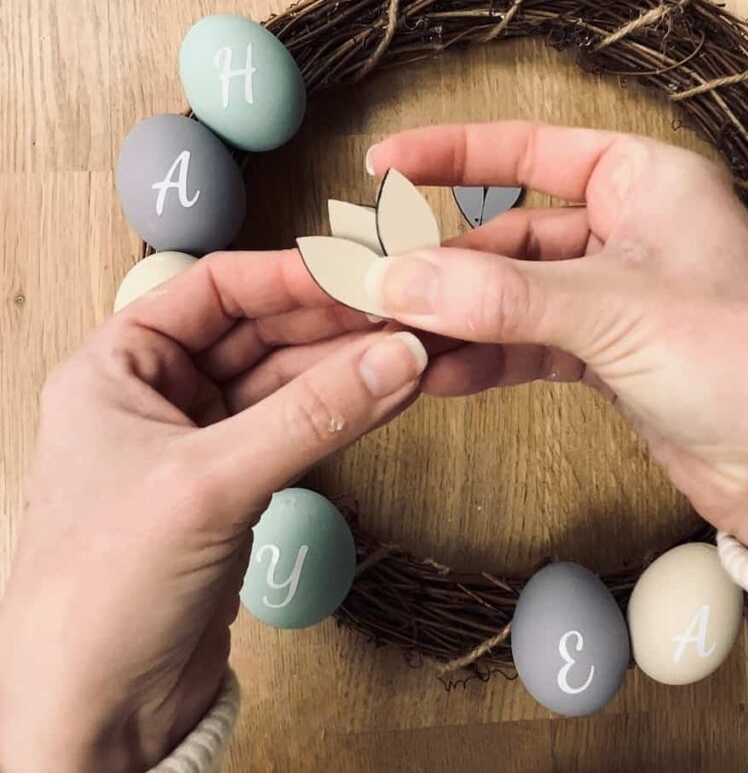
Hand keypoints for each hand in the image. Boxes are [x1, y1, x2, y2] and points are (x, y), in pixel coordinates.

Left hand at [0, 251, 426, 772]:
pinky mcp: (234, 487)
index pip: (213, 290)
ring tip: (409, 353)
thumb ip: (311, 415)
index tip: (358, 274)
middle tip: (400, 315)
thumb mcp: (208, 484)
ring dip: (346, 368)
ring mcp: (199, 443)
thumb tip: (394, 358)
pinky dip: (342, 413)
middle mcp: (156, 397)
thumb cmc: (97, 595)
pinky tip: (387, 396)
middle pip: (258, 332)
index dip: (289, 276)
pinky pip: (297, 429)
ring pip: (285, 381)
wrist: (98, 714)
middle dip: (330, 324)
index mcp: (116, 368)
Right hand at [364, 122, 747, 563]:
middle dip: (445, 265)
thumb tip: (397, 278)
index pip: (531, 151)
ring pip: (515, 296)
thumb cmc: (745, 358)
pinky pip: (530, 346)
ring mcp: (620, 299)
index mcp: (648, 181)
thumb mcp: (614, 309)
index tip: (384, 165)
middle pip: (511, 235)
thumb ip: (501, 294)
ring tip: (397, 341)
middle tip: (375, 288)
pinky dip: (487, 359)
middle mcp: (632, 231)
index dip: (453, 154)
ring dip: (458, 320)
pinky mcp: (613, 359)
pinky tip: (440, 375)